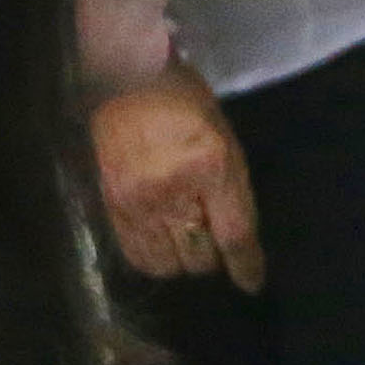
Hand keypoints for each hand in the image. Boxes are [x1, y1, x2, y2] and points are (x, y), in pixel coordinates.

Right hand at [96, 68, 261, 289]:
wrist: (128, 81)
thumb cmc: (187, 104)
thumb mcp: (226, 141)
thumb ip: (233, 191)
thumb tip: (239, 239)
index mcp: (210, 169)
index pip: (233, 235)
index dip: (246, 266)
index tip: (251, 283)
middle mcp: (173, 191)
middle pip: (200, 258)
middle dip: (214, 258)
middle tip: (214, 241)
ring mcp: (139, 202)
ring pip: (168, 264)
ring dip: (184, 260)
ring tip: (186, 240)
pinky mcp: (113, 207)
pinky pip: (137, 256)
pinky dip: (155, 258)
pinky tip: (162, 242)